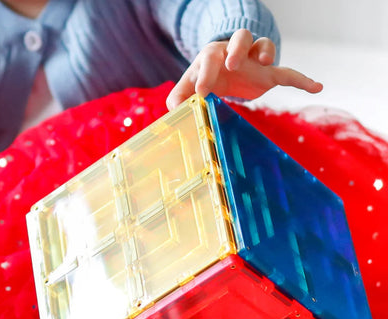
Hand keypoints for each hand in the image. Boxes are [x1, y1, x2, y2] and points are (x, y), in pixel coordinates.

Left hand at [166, 29, 322, 109]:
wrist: (223, 73)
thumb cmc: (205, 77)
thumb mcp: (190, 86)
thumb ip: (179, 96)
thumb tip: (173, 109)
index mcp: (213, 55)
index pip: (210, 57)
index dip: (206, 74)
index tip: (202, 93)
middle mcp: (235, 52)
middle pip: (240, 38)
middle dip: (237, 49)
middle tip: (232, 65)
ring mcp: (253, 61)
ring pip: (264, 45)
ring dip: (265, 52)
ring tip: (265, 64)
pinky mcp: (269, 74)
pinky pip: (288, 73)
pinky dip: (302, 80)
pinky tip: (317, 87)